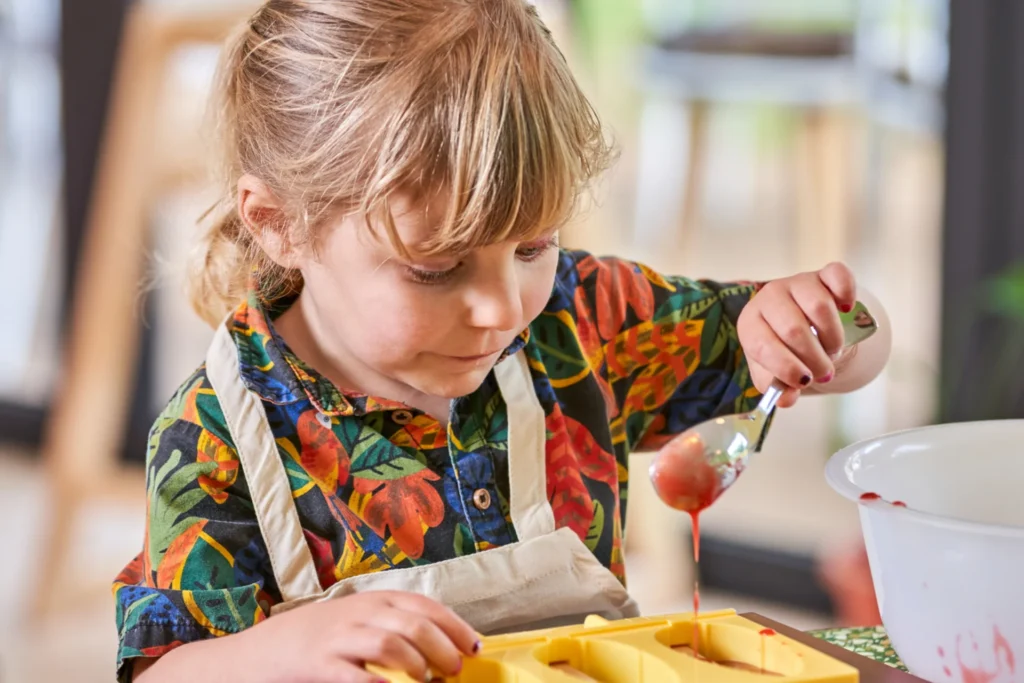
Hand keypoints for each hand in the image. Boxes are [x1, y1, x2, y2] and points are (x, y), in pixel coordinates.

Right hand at [229, 591, 479, 682]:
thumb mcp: (355, 622)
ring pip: (392, 644)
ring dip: (418, 666)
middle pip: (415, 626)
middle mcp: (360, 613)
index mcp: (374, 600)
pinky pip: (356, 675)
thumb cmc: (314, 640)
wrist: (257, 653)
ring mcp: (339, 638)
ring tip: (428, 681)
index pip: (425, 606)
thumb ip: (391, 627)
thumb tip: (440, 647)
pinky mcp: (319, 664)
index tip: (475, 647)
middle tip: (454, 670)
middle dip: (443, 649)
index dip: (455, 626)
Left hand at [737, 262, 856, 407]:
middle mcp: (769, 297)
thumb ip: (777, 386)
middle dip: (814, 358)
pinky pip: (839, 276)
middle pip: (793, 329)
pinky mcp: (823, 275)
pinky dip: (846, 293)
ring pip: (819, 307)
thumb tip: (787, 399)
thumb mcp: (772, 370)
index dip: (785, 367)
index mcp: (750, 323)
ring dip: (832, 337)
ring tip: (832, 350)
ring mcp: (797, 282)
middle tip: (823, 372)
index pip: (762, 344)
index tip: (804, 382)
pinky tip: (846, 310)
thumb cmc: (782, 348)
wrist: (801, 320)